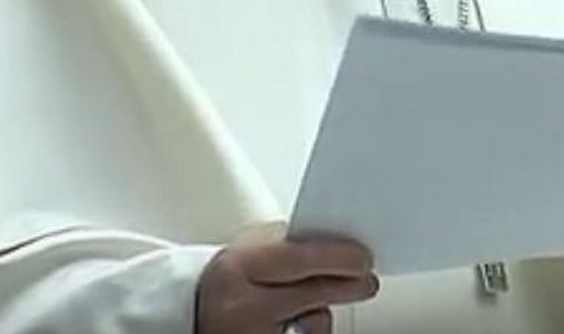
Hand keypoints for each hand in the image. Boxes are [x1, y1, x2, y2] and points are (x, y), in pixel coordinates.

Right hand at [194, 234, 378, 333]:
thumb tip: (334, 239)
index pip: (298, 258)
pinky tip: (294, 325)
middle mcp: (243, 306)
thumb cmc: (226, 284)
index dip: (338, 257)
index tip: (363, 256)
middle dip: (350, 284)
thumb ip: (282, 244)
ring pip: (315, 322)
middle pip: (315, 292)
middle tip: (366, 280)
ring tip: (306, 305)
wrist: (197, 318)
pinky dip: (309, 331)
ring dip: (322, 312)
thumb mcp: (245, 253)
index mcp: (237, 268)